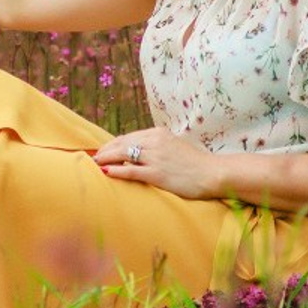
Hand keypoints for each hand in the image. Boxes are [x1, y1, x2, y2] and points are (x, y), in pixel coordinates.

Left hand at [94, 126, 218, 198]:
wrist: (214, 173)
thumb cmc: (196, 162)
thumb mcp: (175, 145)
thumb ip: (157, 145)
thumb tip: (139, 150)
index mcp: (158, 133)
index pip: (128, 137)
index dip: (113, 144)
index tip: (103, 150)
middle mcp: (154, 142)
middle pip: (122, 143)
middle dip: (105, 150)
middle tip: (93, 157)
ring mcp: (155, 157)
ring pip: (123, 154)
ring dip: (106, 159)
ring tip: (94, 163)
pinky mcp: (158, 173)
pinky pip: (131, 170)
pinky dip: (116, 170)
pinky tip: (106, 172)